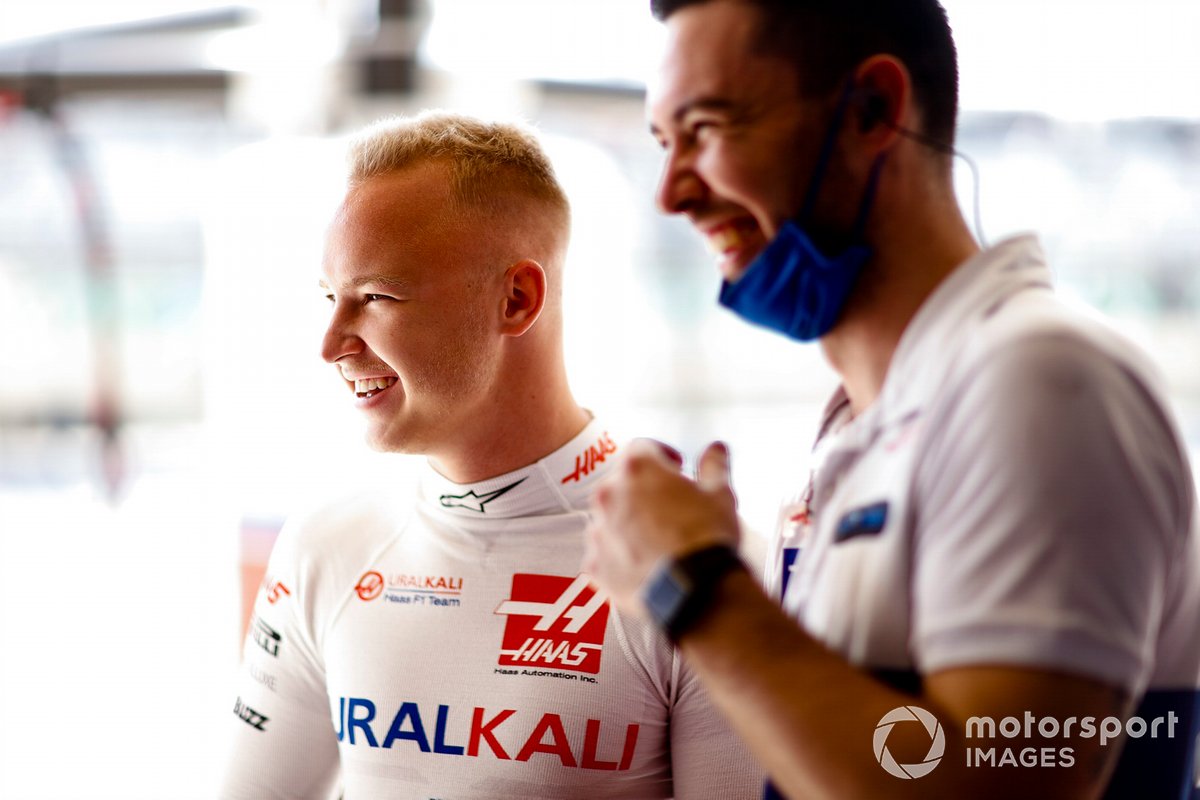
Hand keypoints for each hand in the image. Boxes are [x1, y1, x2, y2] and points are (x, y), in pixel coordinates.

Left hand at [584, 440, 739, 615]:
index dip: (662, 455)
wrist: (695, 590)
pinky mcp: (595, 564)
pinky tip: (645, 562)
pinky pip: (604, 552)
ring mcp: (598, 530)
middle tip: (671, 507)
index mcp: (638, 469)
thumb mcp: (720, 494)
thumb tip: (716, 451)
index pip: (642, 447)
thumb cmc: (705, 540)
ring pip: (610, 517)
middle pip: (622, 482)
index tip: (674, 467)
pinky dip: (620, 554)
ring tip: (659, 539)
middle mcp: (610, 494)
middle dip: (645, 490)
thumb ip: (714, 465)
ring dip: (629, 522)